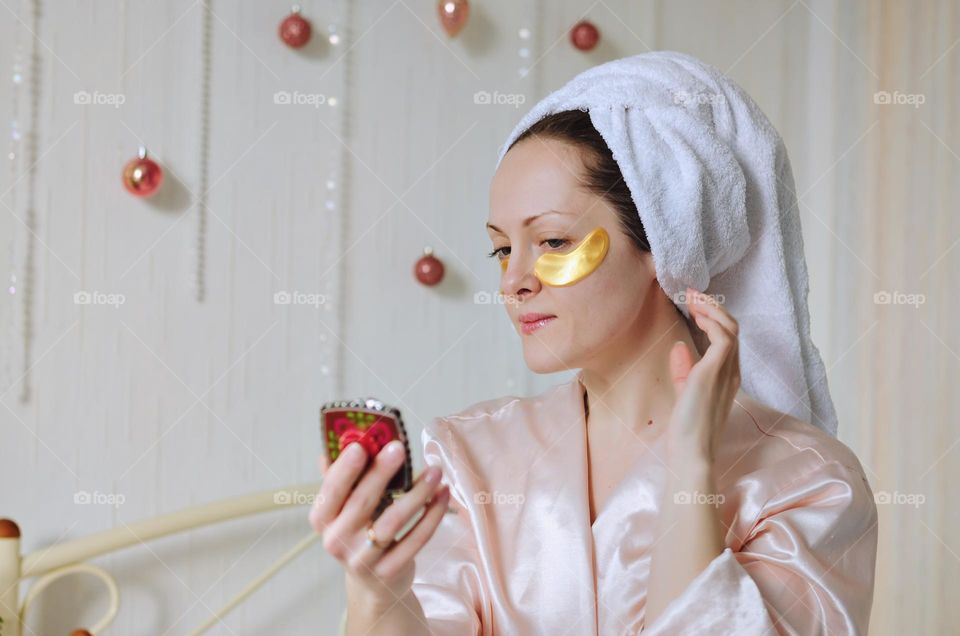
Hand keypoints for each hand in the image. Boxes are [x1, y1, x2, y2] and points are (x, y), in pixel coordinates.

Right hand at [308, 440, 449, 606]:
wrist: (373, 582)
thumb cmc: (359, 532)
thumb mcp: (345, 507)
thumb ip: (343, 475)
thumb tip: (344, 438)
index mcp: (322, 519)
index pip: (330, 491)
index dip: (344, 469)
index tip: (360, 445)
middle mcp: (337, 541)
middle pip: (362, 503)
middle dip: (382, 473)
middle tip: (400, 448)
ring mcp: (363, 560)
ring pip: (393, 521)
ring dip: (416, 492)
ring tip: (434, 471)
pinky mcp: (390, 571)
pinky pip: (415, 539)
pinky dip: (432, 515)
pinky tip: (443, 494)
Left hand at [667, 287, 741, 462]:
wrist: (691, 452)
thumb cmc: (687, 429)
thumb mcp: (685, 393)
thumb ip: (683, 370)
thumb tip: (678, 346)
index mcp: (727, 377)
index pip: (726, 338)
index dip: (712, 318)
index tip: (693, 304)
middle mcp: (732, 372)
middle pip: (731, 328)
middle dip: (712, 307)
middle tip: (691, 293)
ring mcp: (727, 371)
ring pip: (730, 328)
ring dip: (711, 309)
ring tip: (693, 298)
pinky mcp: (716, 371)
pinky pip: (723, 337)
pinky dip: (711, 321)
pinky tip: (696, 315)